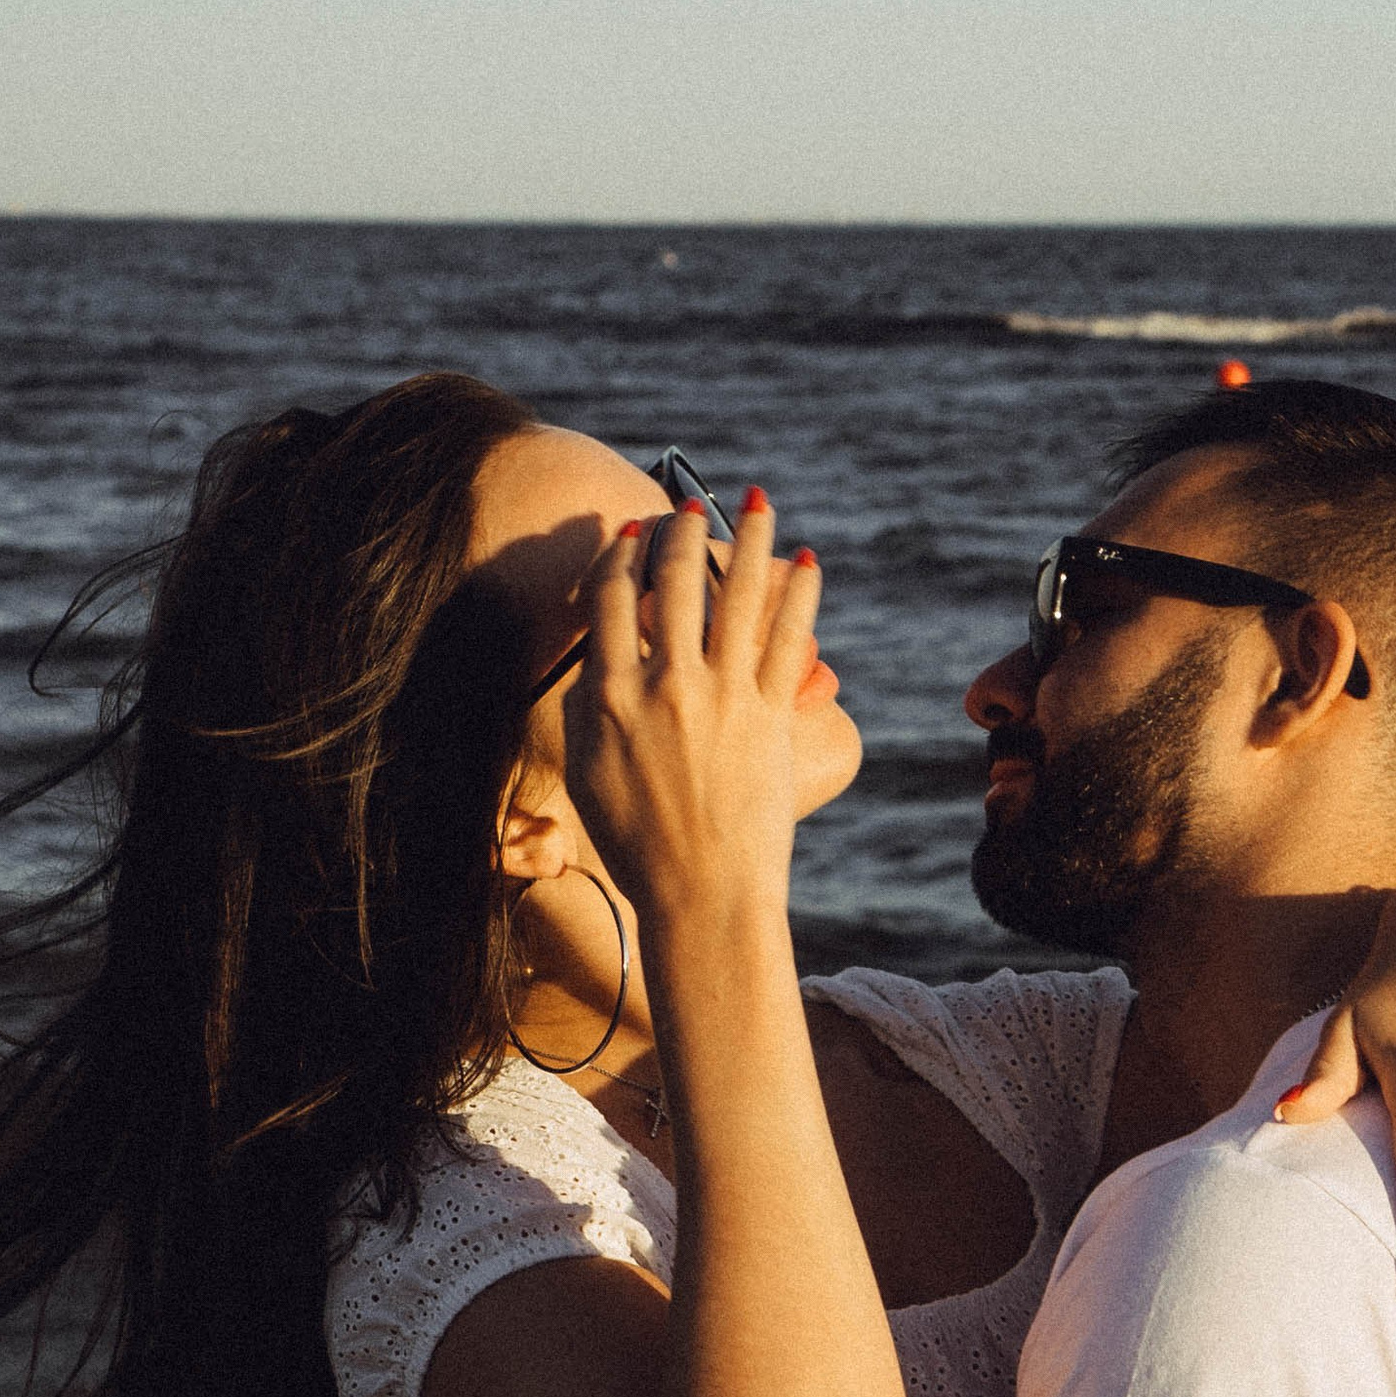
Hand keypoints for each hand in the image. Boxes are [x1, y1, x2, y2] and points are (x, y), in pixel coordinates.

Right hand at [562, 494, 825, 940]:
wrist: (702, 895)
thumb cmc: (638, 846)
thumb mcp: (586, 774)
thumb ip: (585, 709)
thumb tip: (598, 661)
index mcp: (608, 696)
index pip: (608, 600)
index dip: (619, 555)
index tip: (630, 531)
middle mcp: (663, 684)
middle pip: (672, 583)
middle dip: (682, 532)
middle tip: (690, 506)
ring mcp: (721, 697)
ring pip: (737, 595)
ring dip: (749, 538)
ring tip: (757, 501)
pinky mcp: (770, 715)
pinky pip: (789, 637)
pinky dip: (801, 593)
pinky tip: (810, 562)